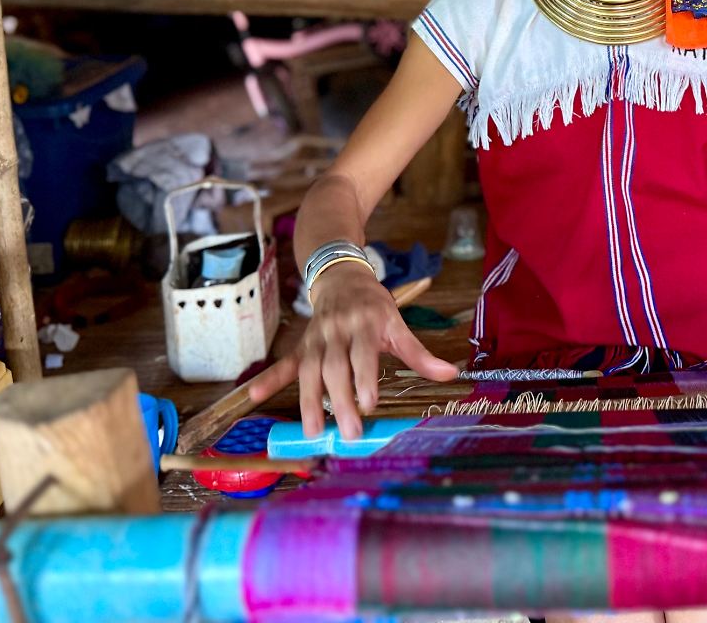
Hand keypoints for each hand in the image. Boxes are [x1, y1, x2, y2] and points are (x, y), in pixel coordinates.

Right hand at [246, 261, 457, 439]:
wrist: (341, 275)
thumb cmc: (373, 306)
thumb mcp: (398, 324)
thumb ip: (419, 354)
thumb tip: (451, 375)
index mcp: (365, 324)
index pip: (364, 354)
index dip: (365, 378)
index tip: (369, 404)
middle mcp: (338, 330)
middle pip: (335, 367)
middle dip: (340, 399)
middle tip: (349, 430)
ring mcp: (316, 338)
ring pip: (309, 370)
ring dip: (308, 400)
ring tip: (313, 431)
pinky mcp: (301, 345)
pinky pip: (285, 363)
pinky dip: (269, 378)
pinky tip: (254, 394)